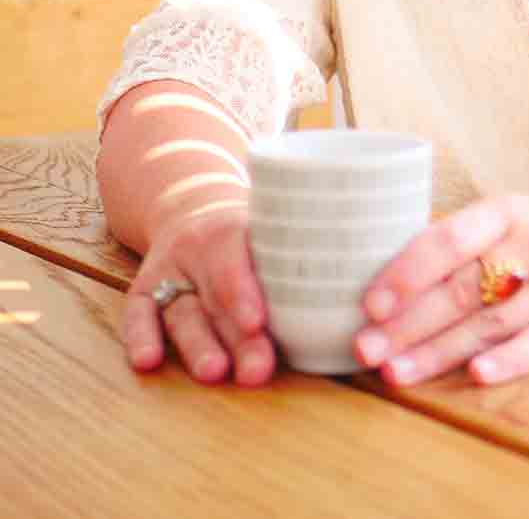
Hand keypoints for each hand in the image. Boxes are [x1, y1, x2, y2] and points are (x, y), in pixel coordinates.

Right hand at [121, 204, 276, 386]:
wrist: (191, 210)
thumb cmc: (247, 233)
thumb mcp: (266, 231)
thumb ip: (290, 259)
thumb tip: (336, 304)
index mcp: (230, 227)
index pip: (234, 257)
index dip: (244, 290)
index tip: (258, 322)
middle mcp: (195, 247)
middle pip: (216, 297)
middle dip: (238, 337)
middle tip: (257, 371)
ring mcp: (166, 270)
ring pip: (182, 312)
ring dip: (198, 346)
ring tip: (214, 373)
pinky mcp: (143, 292)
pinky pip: (138, 315)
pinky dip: (141, 338)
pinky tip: (148, 362)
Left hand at [352, 193, 528, 387]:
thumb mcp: (515, 215)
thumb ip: (464, 240)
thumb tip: (388, 273)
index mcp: (509, 211)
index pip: (450, 238)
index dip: (408, 271)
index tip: (369, 301)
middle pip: (461, 289)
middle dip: (408, 322)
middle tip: (365, 348)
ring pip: (489, 323)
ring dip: (438, 352)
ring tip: (394, 372)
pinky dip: (510, 360)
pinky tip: (477, 375)